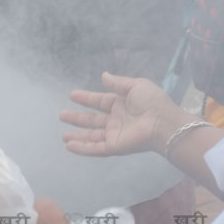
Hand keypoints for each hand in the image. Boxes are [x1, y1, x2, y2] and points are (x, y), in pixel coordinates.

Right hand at [62, 72, 182, 157]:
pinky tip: (69, 146)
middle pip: (93, 120)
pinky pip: (95, 148)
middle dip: (78, 118)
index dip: (86, 98)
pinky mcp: (114, 147)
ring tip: (62, 135)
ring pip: (92, 136)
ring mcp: (114, 135)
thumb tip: (104, 75)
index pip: (100, 101)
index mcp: (121, 104)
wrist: (162, 122)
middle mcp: (116, 120)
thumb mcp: (135, 86)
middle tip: (62, 115)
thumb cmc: (152, 102)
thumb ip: (118, 83)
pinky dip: (82, 148)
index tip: (72, 94)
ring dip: (77, 136)